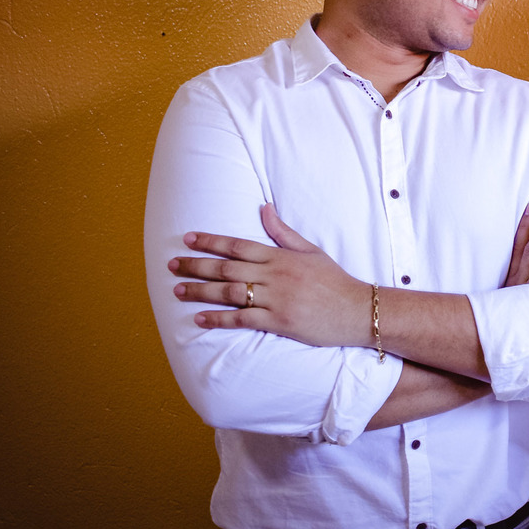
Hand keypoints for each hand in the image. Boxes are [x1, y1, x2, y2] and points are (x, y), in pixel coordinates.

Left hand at [171, 203, 371, 346]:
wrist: (357, 309)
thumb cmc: (334, 280)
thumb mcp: (311, 250)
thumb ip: (283, 232)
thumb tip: (264, 207)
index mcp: (280, 257)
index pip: (238, 245)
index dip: (211, 242)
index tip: (189, 239)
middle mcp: (275, 276)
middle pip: (226, 269)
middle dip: (196, 266)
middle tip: (171, 265)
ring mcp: (276, 299)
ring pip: (229, 293)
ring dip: (200, 292)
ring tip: (178, 291)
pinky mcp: (279, 321)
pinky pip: (242, 319)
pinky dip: (219, 319)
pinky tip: (200, 318)